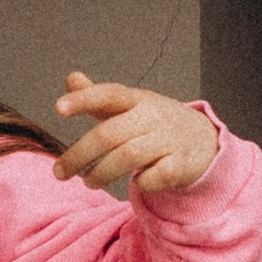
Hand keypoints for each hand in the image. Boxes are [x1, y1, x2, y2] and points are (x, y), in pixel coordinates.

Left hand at [52, 72, 220, 197]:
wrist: (203, 140)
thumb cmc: (155, 123)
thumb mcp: (130, 105)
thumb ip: (98, 96)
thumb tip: (72, 78)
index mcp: (137, 100)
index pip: (108, 94)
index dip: (84, 99)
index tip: (58, 109)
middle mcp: (153, 116)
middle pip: (110, 134)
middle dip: (80, 155)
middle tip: (59, 173)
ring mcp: (168, 140)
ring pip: (128, 156)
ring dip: (102, 172)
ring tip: (88, 182)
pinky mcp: (180, 164)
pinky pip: (154, 177)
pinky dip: (141, 182)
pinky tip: (136, 183)